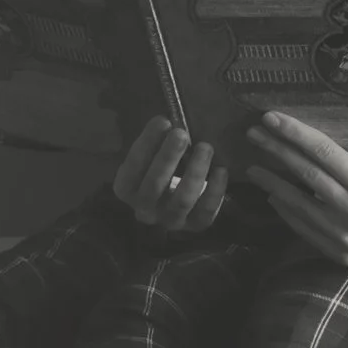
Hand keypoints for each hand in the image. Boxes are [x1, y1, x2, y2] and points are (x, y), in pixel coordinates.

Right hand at [113, 116, 229, 232]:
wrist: (170, 202)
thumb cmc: (159, 169)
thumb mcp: (150, 156)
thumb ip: (155, 142)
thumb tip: (169, 121)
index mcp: (127, 189)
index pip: (132, 169)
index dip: (146, 145)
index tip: (162, 121)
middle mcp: (145, 210)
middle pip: (154, 186)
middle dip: (168, 158)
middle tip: (181, 133)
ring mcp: (170, 221)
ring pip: (182, 200)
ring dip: (195, 172)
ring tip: (205, 147)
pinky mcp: (194, 226)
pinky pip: (206, 212)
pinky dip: (215, 191)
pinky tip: (221, 169)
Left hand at [243, 116, 347, 269]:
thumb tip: (322, 145)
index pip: (322, 153)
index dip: (294, 133)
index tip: (271, 118)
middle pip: (304, 175)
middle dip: (275, 151)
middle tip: (254, 134)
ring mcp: (346, 238)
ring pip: (298, 205)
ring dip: (273, 183)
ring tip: (255, 166)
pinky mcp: (343, 256)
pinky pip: (306, 231)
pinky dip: (288, 212)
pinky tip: (277, 198)